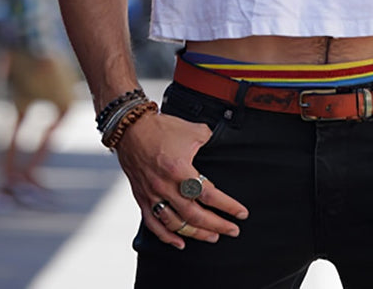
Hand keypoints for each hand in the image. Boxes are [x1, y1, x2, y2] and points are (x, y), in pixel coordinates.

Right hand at [115, 110, 248, 248]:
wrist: (131, 129)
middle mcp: (166, 186)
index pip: (209, 194)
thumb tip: (221, 144)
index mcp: (180, 169)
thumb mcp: (192, 130)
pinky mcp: (142, 198)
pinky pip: (153, 224)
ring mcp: (153, 194)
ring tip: (212, 236)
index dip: (228, 206)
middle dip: (217, 225)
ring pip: (176, 223)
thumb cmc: (161, 128)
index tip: (241, 213)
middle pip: (195, 215)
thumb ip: (209, 139)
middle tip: (232, 230)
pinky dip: (167, 237)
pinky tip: (180, 243)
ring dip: (196, 233)